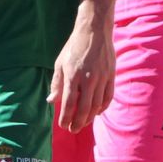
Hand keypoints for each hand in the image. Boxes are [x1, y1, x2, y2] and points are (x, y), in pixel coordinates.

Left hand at [51, 8, 115, 132]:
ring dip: (90, 117)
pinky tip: (96, 113)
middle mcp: (88, 78)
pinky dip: (103, 107)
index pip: (68, 103)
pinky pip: (108, 96)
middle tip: (72, 130)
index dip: (65, 117)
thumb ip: (57, 83)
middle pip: (84, 107)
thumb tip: (51, 101)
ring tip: (83, 124)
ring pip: (98, 104)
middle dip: (78, 122)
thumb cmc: (73, 48)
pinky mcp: (112, 75)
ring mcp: (102, 77)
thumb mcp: (59, 63)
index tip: (62, 126)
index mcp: (73, 76)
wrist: (94, 32)